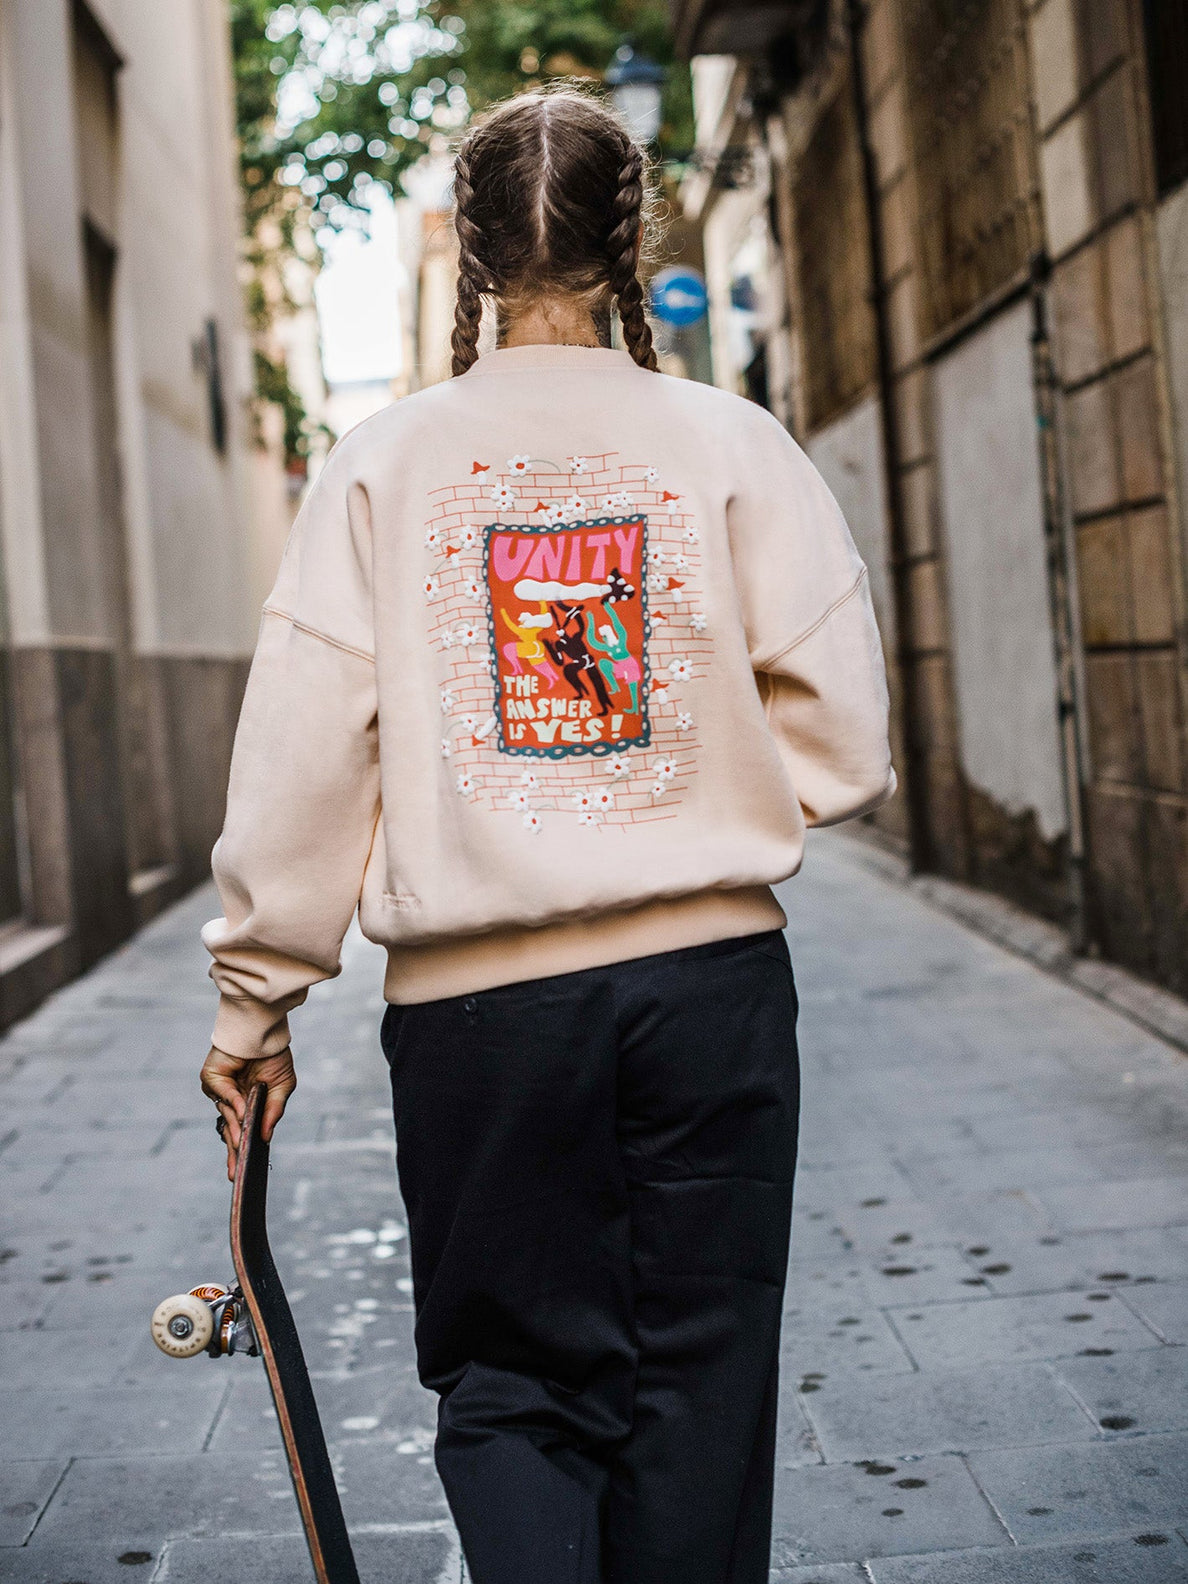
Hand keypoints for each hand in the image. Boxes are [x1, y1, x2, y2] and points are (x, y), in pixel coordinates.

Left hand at [200, 1046, 295, 1181]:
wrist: (263, 1031)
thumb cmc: (273, 1056)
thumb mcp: (282, 1087)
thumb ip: (273, 1112)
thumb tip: (265, 1136)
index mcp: (247, 1104)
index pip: (242, 1132)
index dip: (242, 1151)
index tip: (243, 1173)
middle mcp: (230, 1100)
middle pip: (230, 1131)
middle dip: (233, 1153)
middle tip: (234, 1174)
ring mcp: (219, 1091)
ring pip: (227, 1117)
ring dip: (236, 1131)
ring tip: (243, 1147)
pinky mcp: (211, 1079)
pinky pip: (224, 1096)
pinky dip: (234, 1105)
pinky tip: (243, 1114)